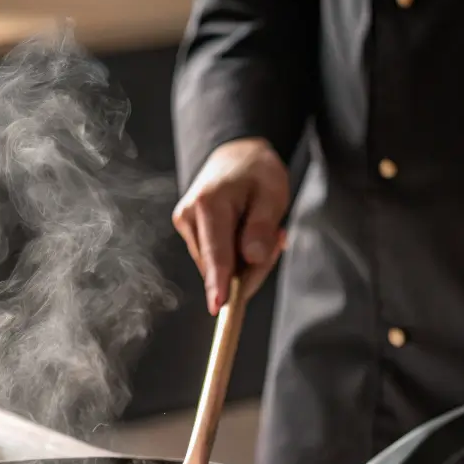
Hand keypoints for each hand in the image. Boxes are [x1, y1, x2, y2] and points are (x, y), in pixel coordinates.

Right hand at [172, 138, 288, 314]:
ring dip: (243, 263)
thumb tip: (252, 258)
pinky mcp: (187, 233)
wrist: (233, 157)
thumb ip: (262, 226)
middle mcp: (188, 217)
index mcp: (208, 204)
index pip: (217, 253)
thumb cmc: (255, 172)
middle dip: (250, 268)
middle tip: (278, 239)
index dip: (219, 283)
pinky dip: (234, 258)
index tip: (218, 307)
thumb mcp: (272, 193)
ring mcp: (185, 226)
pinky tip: (245, 237)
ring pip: (216, 267)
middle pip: (219, 266)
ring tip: (261, 232)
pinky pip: (213, 260)